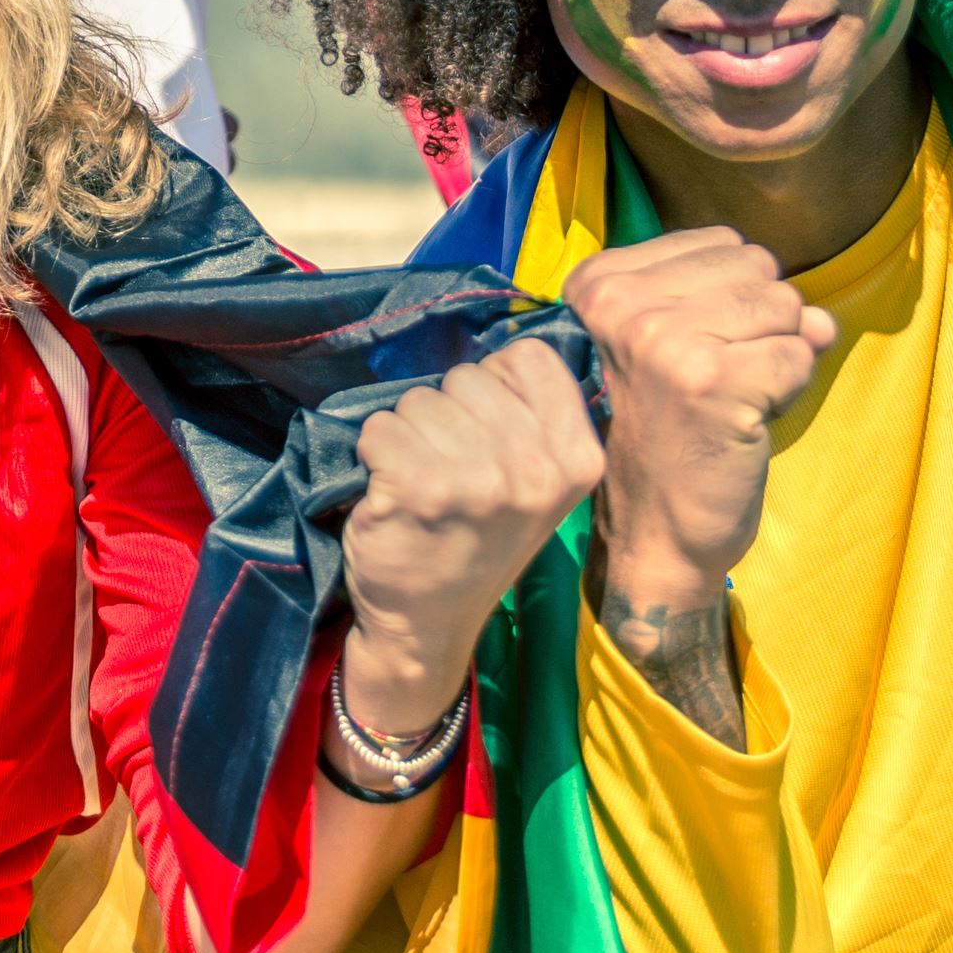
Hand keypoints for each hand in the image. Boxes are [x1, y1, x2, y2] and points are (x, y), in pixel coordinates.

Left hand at [337, 337, 607, 735]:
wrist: (429, 625)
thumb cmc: (477, 540)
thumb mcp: (537, 482)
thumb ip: (531, 414)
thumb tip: (506, 327)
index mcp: (579, 457)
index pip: (529, 357)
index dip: (495, 385)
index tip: (490, 437)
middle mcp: (538, 468)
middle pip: (468, 375)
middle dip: (447, 413)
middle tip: (452, 475)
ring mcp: (480, 480)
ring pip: (419, 399)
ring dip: (408, 436)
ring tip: (424, 488)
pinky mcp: (419, 489)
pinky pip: (379, 427)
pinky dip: (373, 455)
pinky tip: (393, 497)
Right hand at [567, 230, 836, 613]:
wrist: (654, 536)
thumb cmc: (668, 439)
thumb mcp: (682, 347)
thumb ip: (747, 305)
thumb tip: (819, 318)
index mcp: (598, 285)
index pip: (720, 243)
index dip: (730, 299)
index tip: (692, 355)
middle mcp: (620, 304)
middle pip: (756, 267)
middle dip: (760, 324)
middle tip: (715, 383)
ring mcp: (662, 340)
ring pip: (784, 306)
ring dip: (777, 358)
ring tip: (730, 400)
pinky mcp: (710, 380)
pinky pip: (798, 353)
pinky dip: (788, 391)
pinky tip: (744, 422)